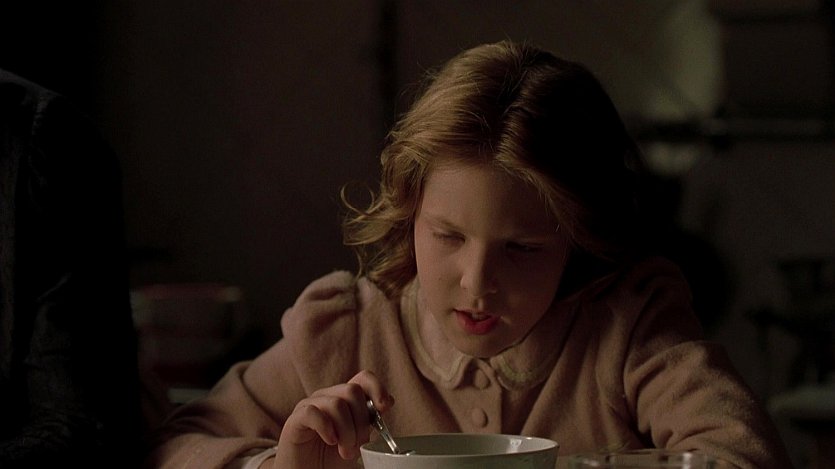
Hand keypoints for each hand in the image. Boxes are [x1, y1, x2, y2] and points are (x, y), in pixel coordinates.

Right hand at [274, 370, 392, 467]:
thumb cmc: (331, 459)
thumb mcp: (358, 439)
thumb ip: (370, 420)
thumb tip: (389, 401)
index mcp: (343, 398)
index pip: (363, 378)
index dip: (377, 388)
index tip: (384, 407)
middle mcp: (326, 397)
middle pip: (352, 390)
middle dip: (361, 422)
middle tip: (358, 445)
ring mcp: (308, 406)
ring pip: (336, 404)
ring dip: (347, 432)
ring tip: (345, 451)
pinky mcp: (295, 420)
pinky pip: (313, 413)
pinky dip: (326, 428)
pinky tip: (330, 441)